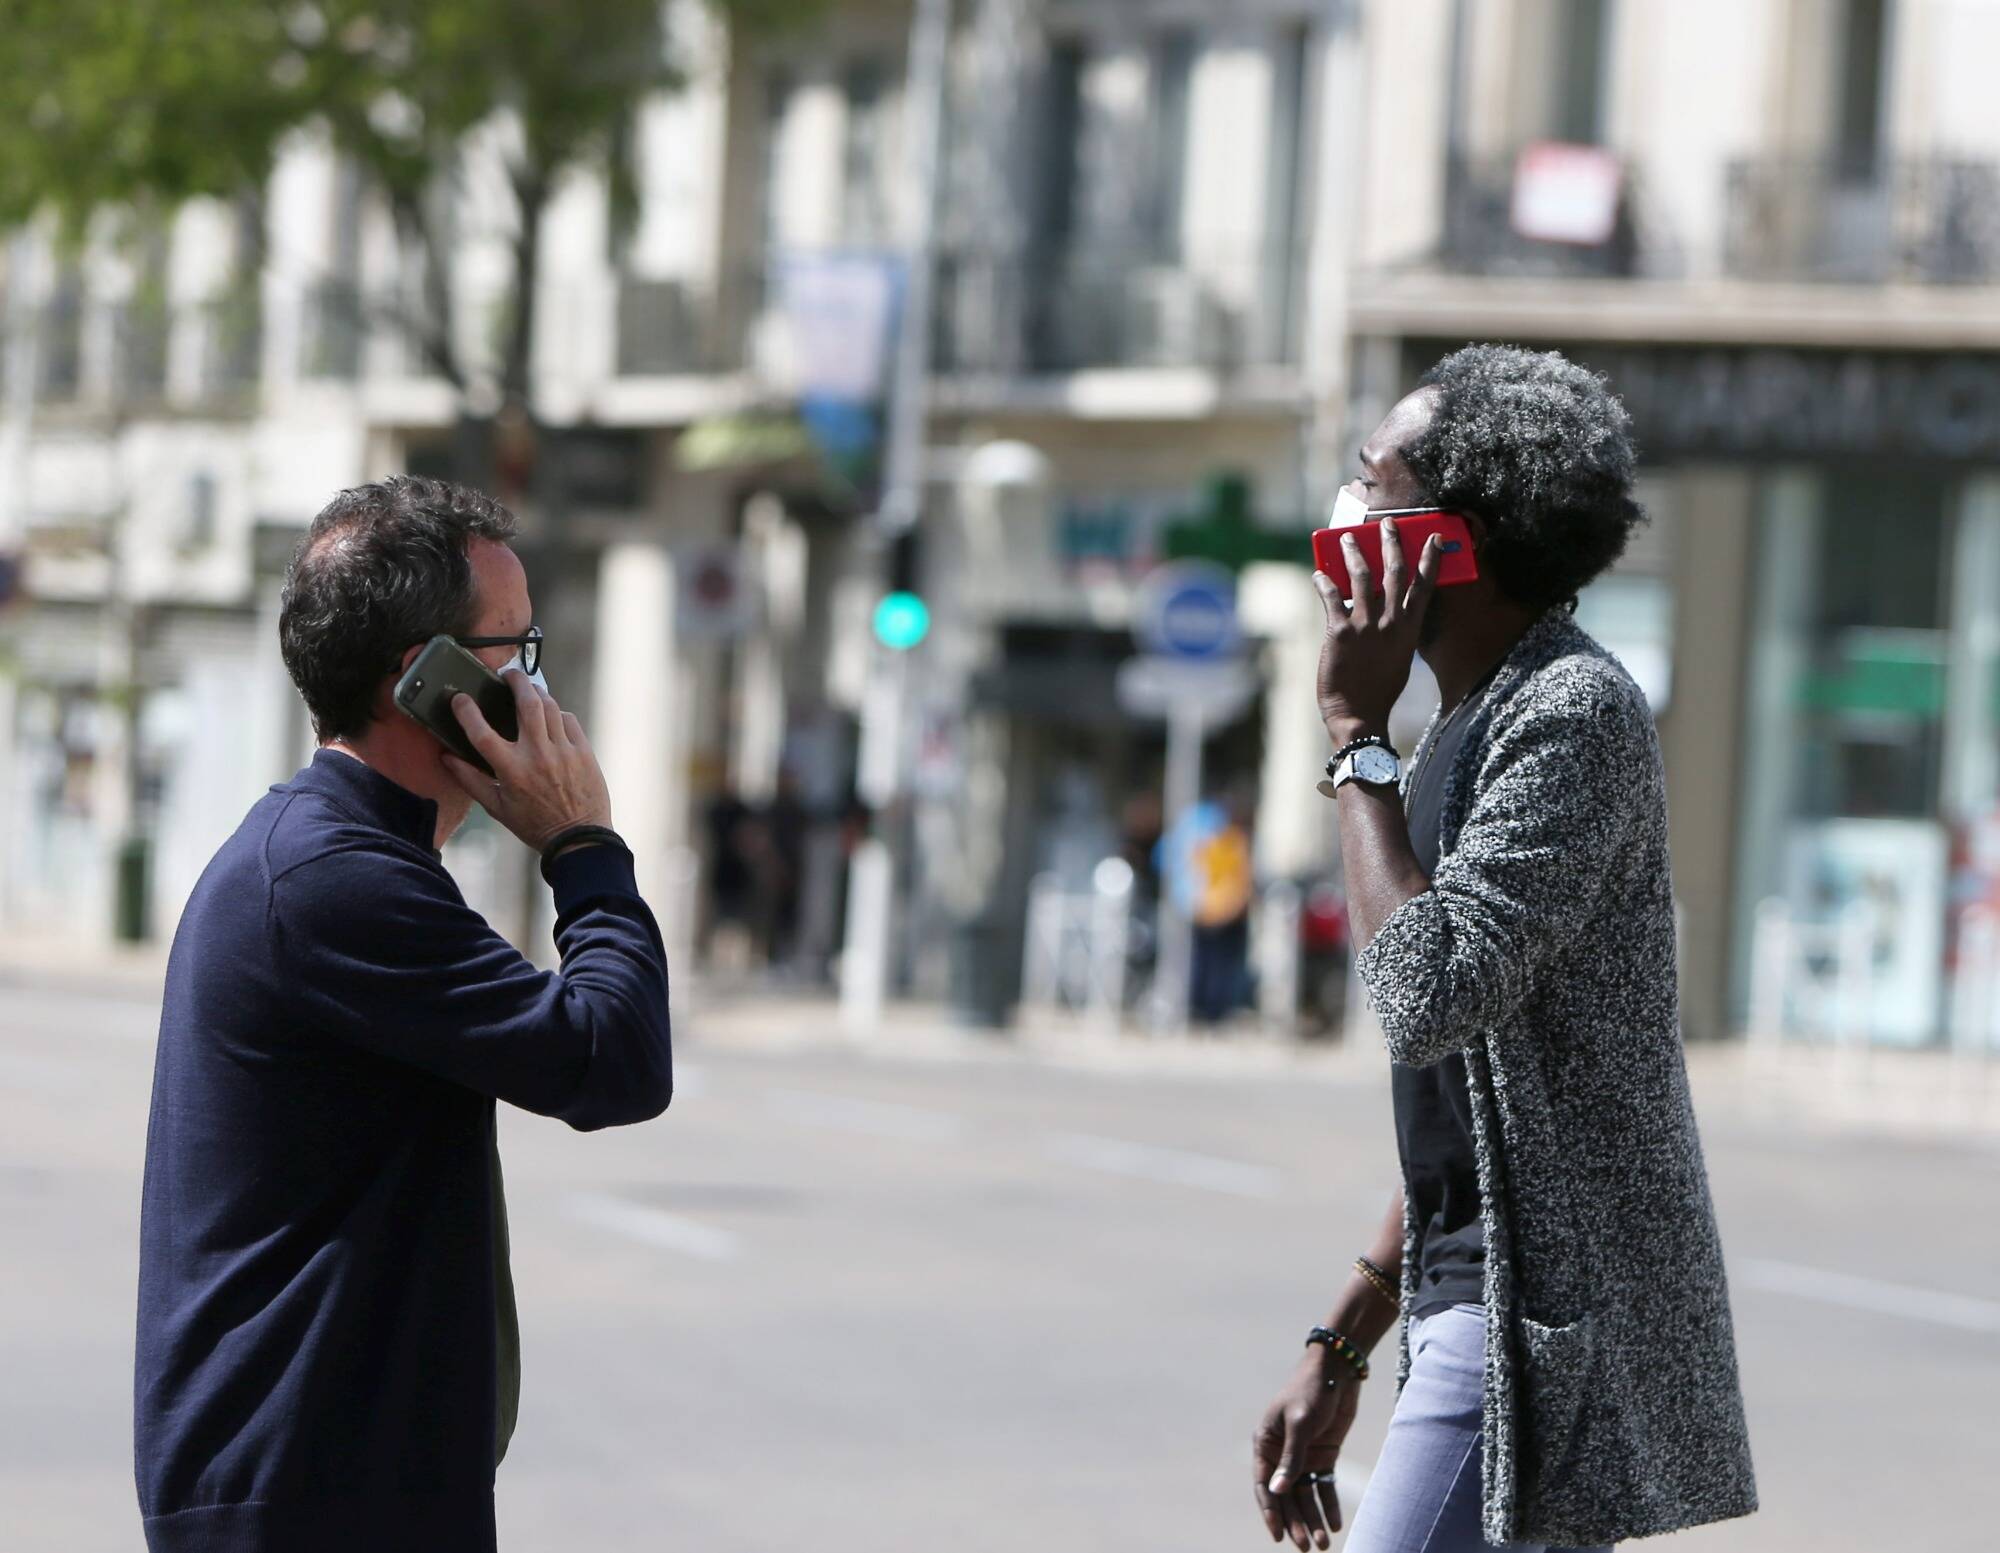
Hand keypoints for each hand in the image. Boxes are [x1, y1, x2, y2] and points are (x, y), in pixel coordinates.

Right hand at [443, 668, 613, 851]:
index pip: (481, 732)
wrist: (579, 837)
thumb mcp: (496, 807)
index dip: (466, 712)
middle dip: (516, 681)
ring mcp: (563, 751)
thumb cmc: (534, 825)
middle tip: (509, 674)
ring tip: (529, 688)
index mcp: (511, 770)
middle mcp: (537, 755)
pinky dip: (557, 713)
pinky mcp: (583, 752)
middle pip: (526, 703)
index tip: (460, 699)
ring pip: (549, 706)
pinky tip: (552, 715)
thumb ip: (469, 780)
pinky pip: (569, 720)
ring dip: (537, 691)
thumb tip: (445, 758)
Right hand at [1252, 1352, 1360, 1549]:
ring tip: (1323, 1543)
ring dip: (1313, 1520)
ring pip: (1306, 1496)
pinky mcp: (1324, 1455)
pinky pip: (1324, 1487)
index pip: (1264, 1485)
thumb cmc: (1311, 1390)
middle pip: (1286, 1496)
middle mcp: (1281, 1453)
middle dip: (1296, 1523)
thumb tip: (1277, 1492)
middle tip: (1307, 1548)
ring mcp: (1303, 1456)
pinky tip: (1336, 1524)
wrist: (1338, 1371)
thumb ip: (1291, 1457)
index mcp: (1266, 1443)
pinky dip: (1329, 1505)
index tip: (1278, 1537)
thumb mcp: (1300, 1423)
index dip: (1270, 1512)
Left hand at [1313, 516, 1441, 747]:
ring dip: (1354, 553)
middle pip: (1394, 572)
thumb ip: (1394, 630)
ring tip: (1347, 538)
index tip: (1435, 537)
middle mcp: (1390, 622)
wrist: (1358, 714)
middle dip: (1391, 543)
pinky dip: (1324, 582)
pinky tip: (1319, 574)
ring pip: (1362, 576)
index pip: (1424, 585)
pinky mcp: (1340, 631)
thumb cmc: (1378, 690)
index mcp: (1409, 628)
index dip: (1430, 559)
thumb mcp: (1398, 657)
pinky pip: (1332, 597)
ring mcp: (1365, 625)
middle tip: (1387, 525)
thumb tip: (1385, 609)